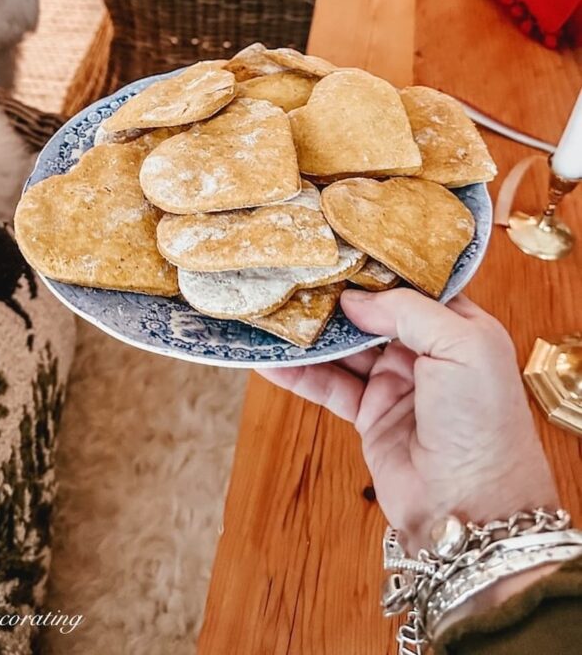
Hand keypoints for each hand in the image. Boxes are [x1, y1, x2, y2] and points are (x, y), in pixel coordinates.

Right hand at [260, 290, 558, 550]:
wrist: (472, 507)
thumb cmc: (483, 422)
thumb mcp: (463, 346)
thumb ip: (408, 311)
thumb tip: (354, 300)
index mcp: (459, 327)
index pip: (413, 286)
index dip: (378, 268)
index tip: (338, 247)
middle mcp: (426, 352)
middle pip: (372, 314)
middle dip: (336, 297)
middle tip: (295, 274)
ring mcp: (395, 384)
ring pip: (344, 349)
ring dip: (311, 334)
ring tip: (274, 309)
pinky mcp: (369, 416)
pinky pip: (328, 386)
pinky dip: (298, 374)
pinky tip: (270, 360)